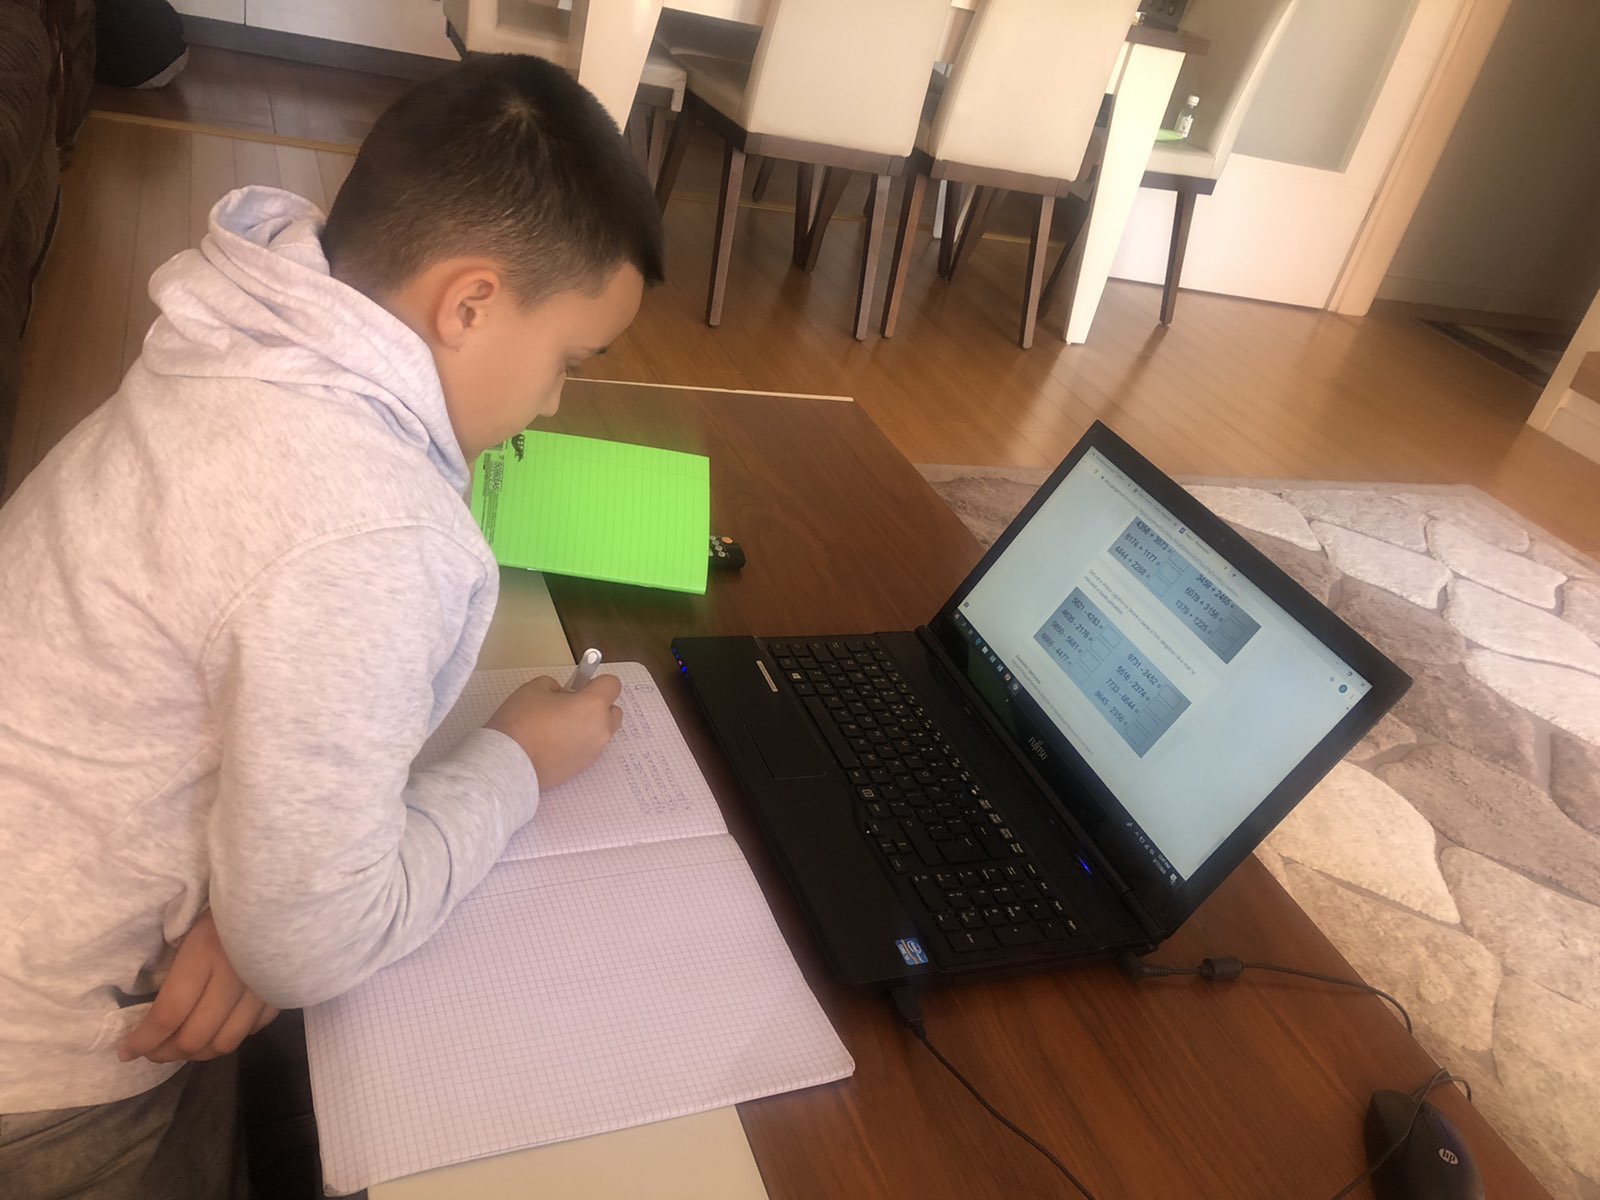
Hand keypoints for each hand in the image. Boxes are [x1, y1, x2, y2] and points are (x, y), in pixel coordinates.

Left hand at [118, 910, 278, 1063]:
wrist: (280, 893)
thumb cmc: (224, 906)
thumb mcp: (190, 927)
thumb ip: (174, 969)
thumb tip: (151, 1013)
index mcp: (204, 954)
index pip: (168, 1014)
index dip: (144, 1040)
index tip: (126, 1051)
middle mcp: (234, 977)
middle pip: (196, 1036)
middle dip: (166, 1053)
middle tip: (151, 1052)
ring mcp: (262, 988)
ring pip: (226, 1042)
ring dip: (198, 1053)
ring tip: (182, 1048)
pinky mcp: (281, 992)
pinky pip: (252, 1030)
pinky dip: (230, 1035)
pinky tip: (218, 1028)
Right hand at [485, 672, 623, 789]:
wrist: (509, 764)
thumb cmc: (522, 723)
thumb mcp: (534, 688)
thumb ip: (555, 686)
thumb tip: (562, 695)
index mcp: (593, 706)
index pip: (612, 684)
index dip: (595, 681)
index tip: (578, 685)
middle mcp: (600, 730)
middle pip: (613, 711)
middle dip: (598, 705)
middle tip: (570, 705)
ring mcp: (593, 752)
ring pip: (601, 732)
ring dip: (590, 725)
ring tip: (560, 725)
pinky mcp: (582, 768)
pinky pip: (589, 748)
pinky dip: (579, 743)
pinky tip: (555, 743)